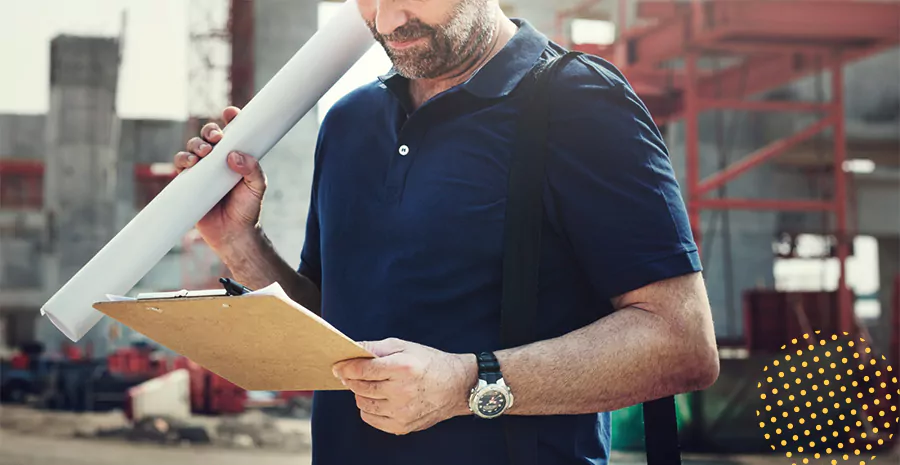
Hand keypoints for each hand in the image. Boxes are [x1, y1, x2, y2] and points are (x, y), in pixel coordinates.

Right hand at [173, 106, 265, 251]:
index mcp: (235, 156)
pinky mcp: (187, 182)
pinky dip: (183, 159)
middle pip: (208, 135)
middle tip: (217, 138)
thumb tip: (234, 155)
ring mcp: (201, 170)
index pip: (232, 132)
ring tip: (204, 153)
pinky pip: (180, 164)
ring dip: (196, 144)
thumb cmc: (248, 209)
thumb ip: (252, 170)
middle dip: (210, 131)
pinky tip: (191, 163)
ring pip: (193, 147)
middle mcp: (217, 160)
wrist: (233, 234)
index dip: (231, 118)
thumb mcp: (257, 187)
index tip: (231, 112)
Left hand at [332, 338, 476, 435]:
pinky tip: (379, 399)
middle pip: (361, 387)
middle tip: (353, 374)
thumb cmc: (429, 363)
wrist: (457, 387)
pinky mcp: (402, 426)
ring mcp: (402, 412)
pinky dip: (369, 408)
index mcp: (403, 368)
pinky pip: (371, 418)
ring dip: (361, 394)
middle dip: (352, 379)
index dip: (346, 367)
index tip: (338, 367)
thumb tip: (351, 348)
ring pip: (363, 404)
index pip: (363, 369)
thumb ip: (376, 347)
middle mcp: (402, 391)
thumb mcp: (405, 346)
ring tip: (372, 385)